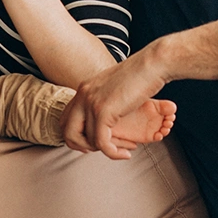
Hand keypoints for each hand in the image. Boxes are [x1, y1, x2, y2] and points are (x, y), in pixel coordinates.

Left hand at [59, 43, 169, 159]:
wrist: (152, 63)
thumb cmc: (141, 74)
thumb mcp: (114, 86)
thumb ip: (103, 98)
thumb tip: (104, 115)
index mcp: (84, 88)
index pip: (65, 119)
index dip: (76, 136)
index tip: (93, 142)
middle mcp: (83, 94)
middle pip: (67, 132)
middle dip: (82, 147)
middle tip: (102, 149)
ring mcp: (91, 102)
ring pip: (87, 140)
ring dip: (106, 150)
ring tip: (123, 149)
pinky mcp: (104, 111)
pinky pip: (101, 143)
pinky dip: (113, 154)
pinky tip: (125, 153)